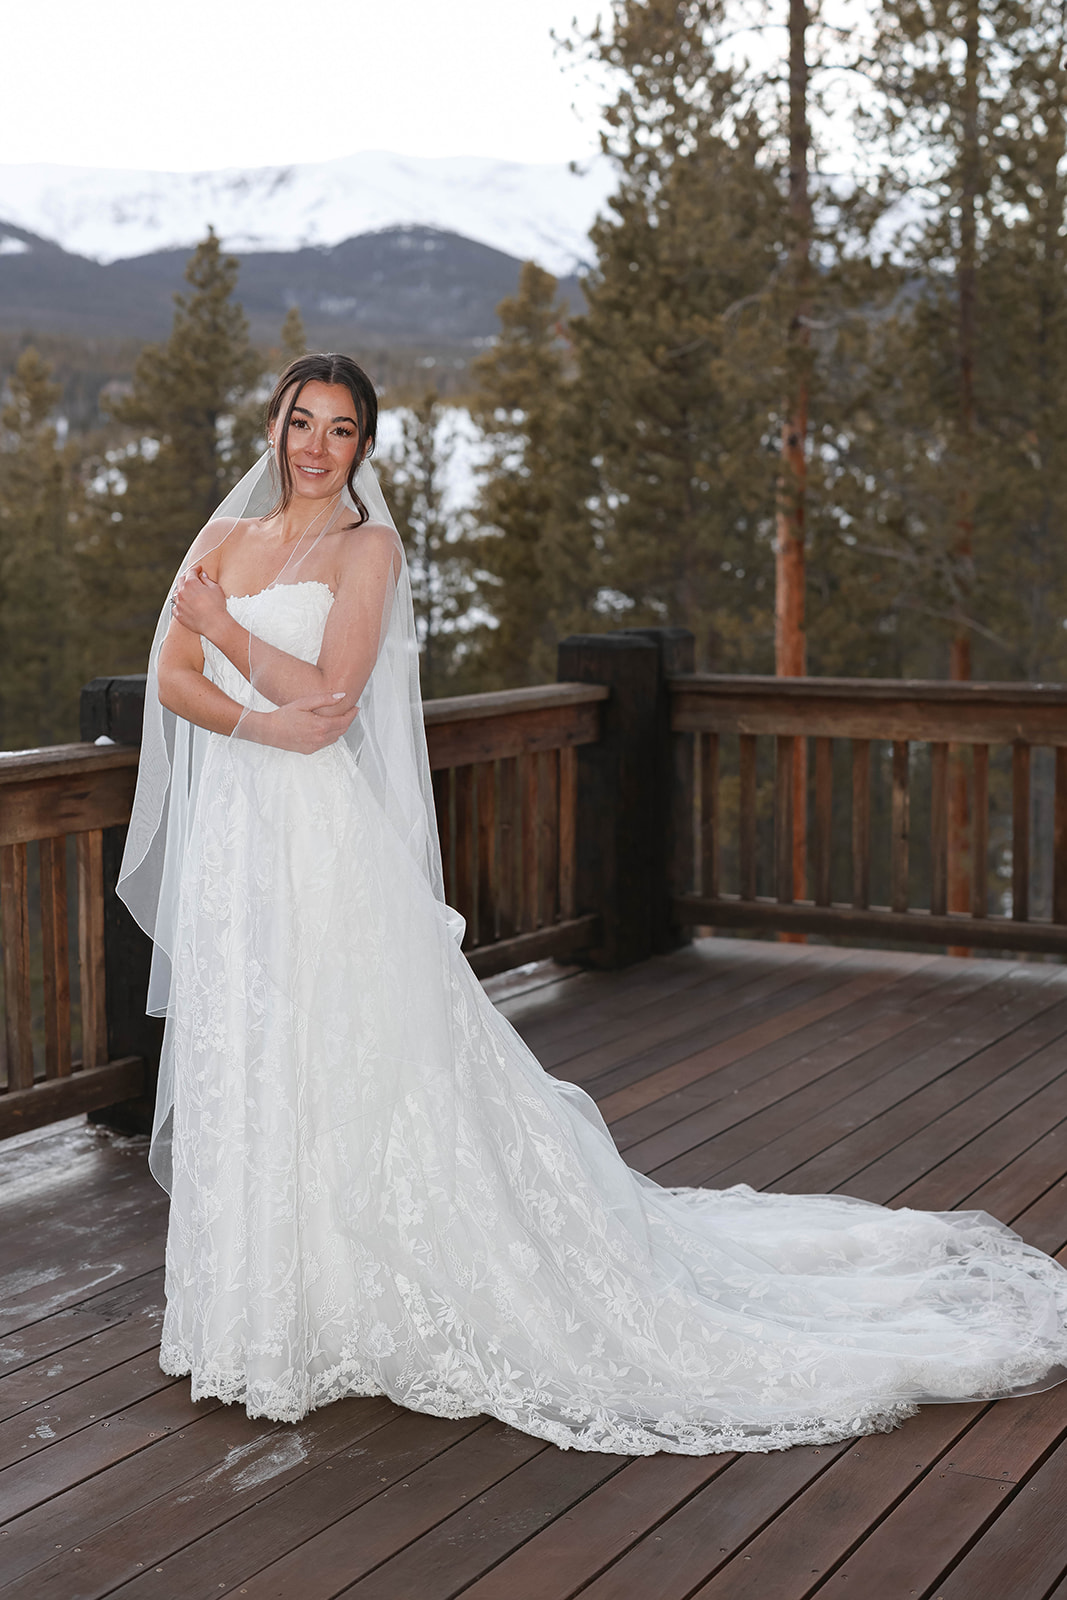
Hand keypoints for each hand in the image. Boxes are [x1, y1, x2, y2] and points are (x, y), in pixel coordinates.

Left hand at [171, 565, 229, 641]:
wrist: (214, 624)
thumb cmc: (216, 606)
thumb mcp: (215, 589)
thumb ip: (207, 580)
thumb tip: (203, 576)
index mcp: (190, 583)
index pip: (191, 572)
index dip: (196, 569)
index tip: (199, 569)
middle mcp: (182, 592)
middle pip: (181, 580)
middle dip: (187, 577)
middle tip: (192, 577)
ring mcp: (179, 604)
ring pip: (176, 593)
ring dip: (181, 590)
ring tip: (187, 591)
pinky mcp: (178, 614)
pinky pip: (175, 606)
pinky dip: (179, 603)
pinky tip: (183, 604)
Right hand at [240, 693, 357, 754]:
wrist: (269, 731)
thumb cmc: (284, 715)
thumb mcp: (304, 703)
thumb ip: (325, 699)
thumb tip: (342, 696)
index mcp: (321, 726)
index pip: (344, 721)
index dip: (352, 714)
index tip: (356, 708)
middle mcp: (320, 738)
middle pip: (342, 730)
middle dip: (347, 720)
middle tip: (349, 711)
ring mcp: (315, 746)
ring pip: (335, 738)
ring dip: (339, 728)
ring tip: (339, 718)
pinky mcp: (310, 750)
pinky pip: (326, 743)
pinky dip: (330, 735)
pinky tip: (326, 727)